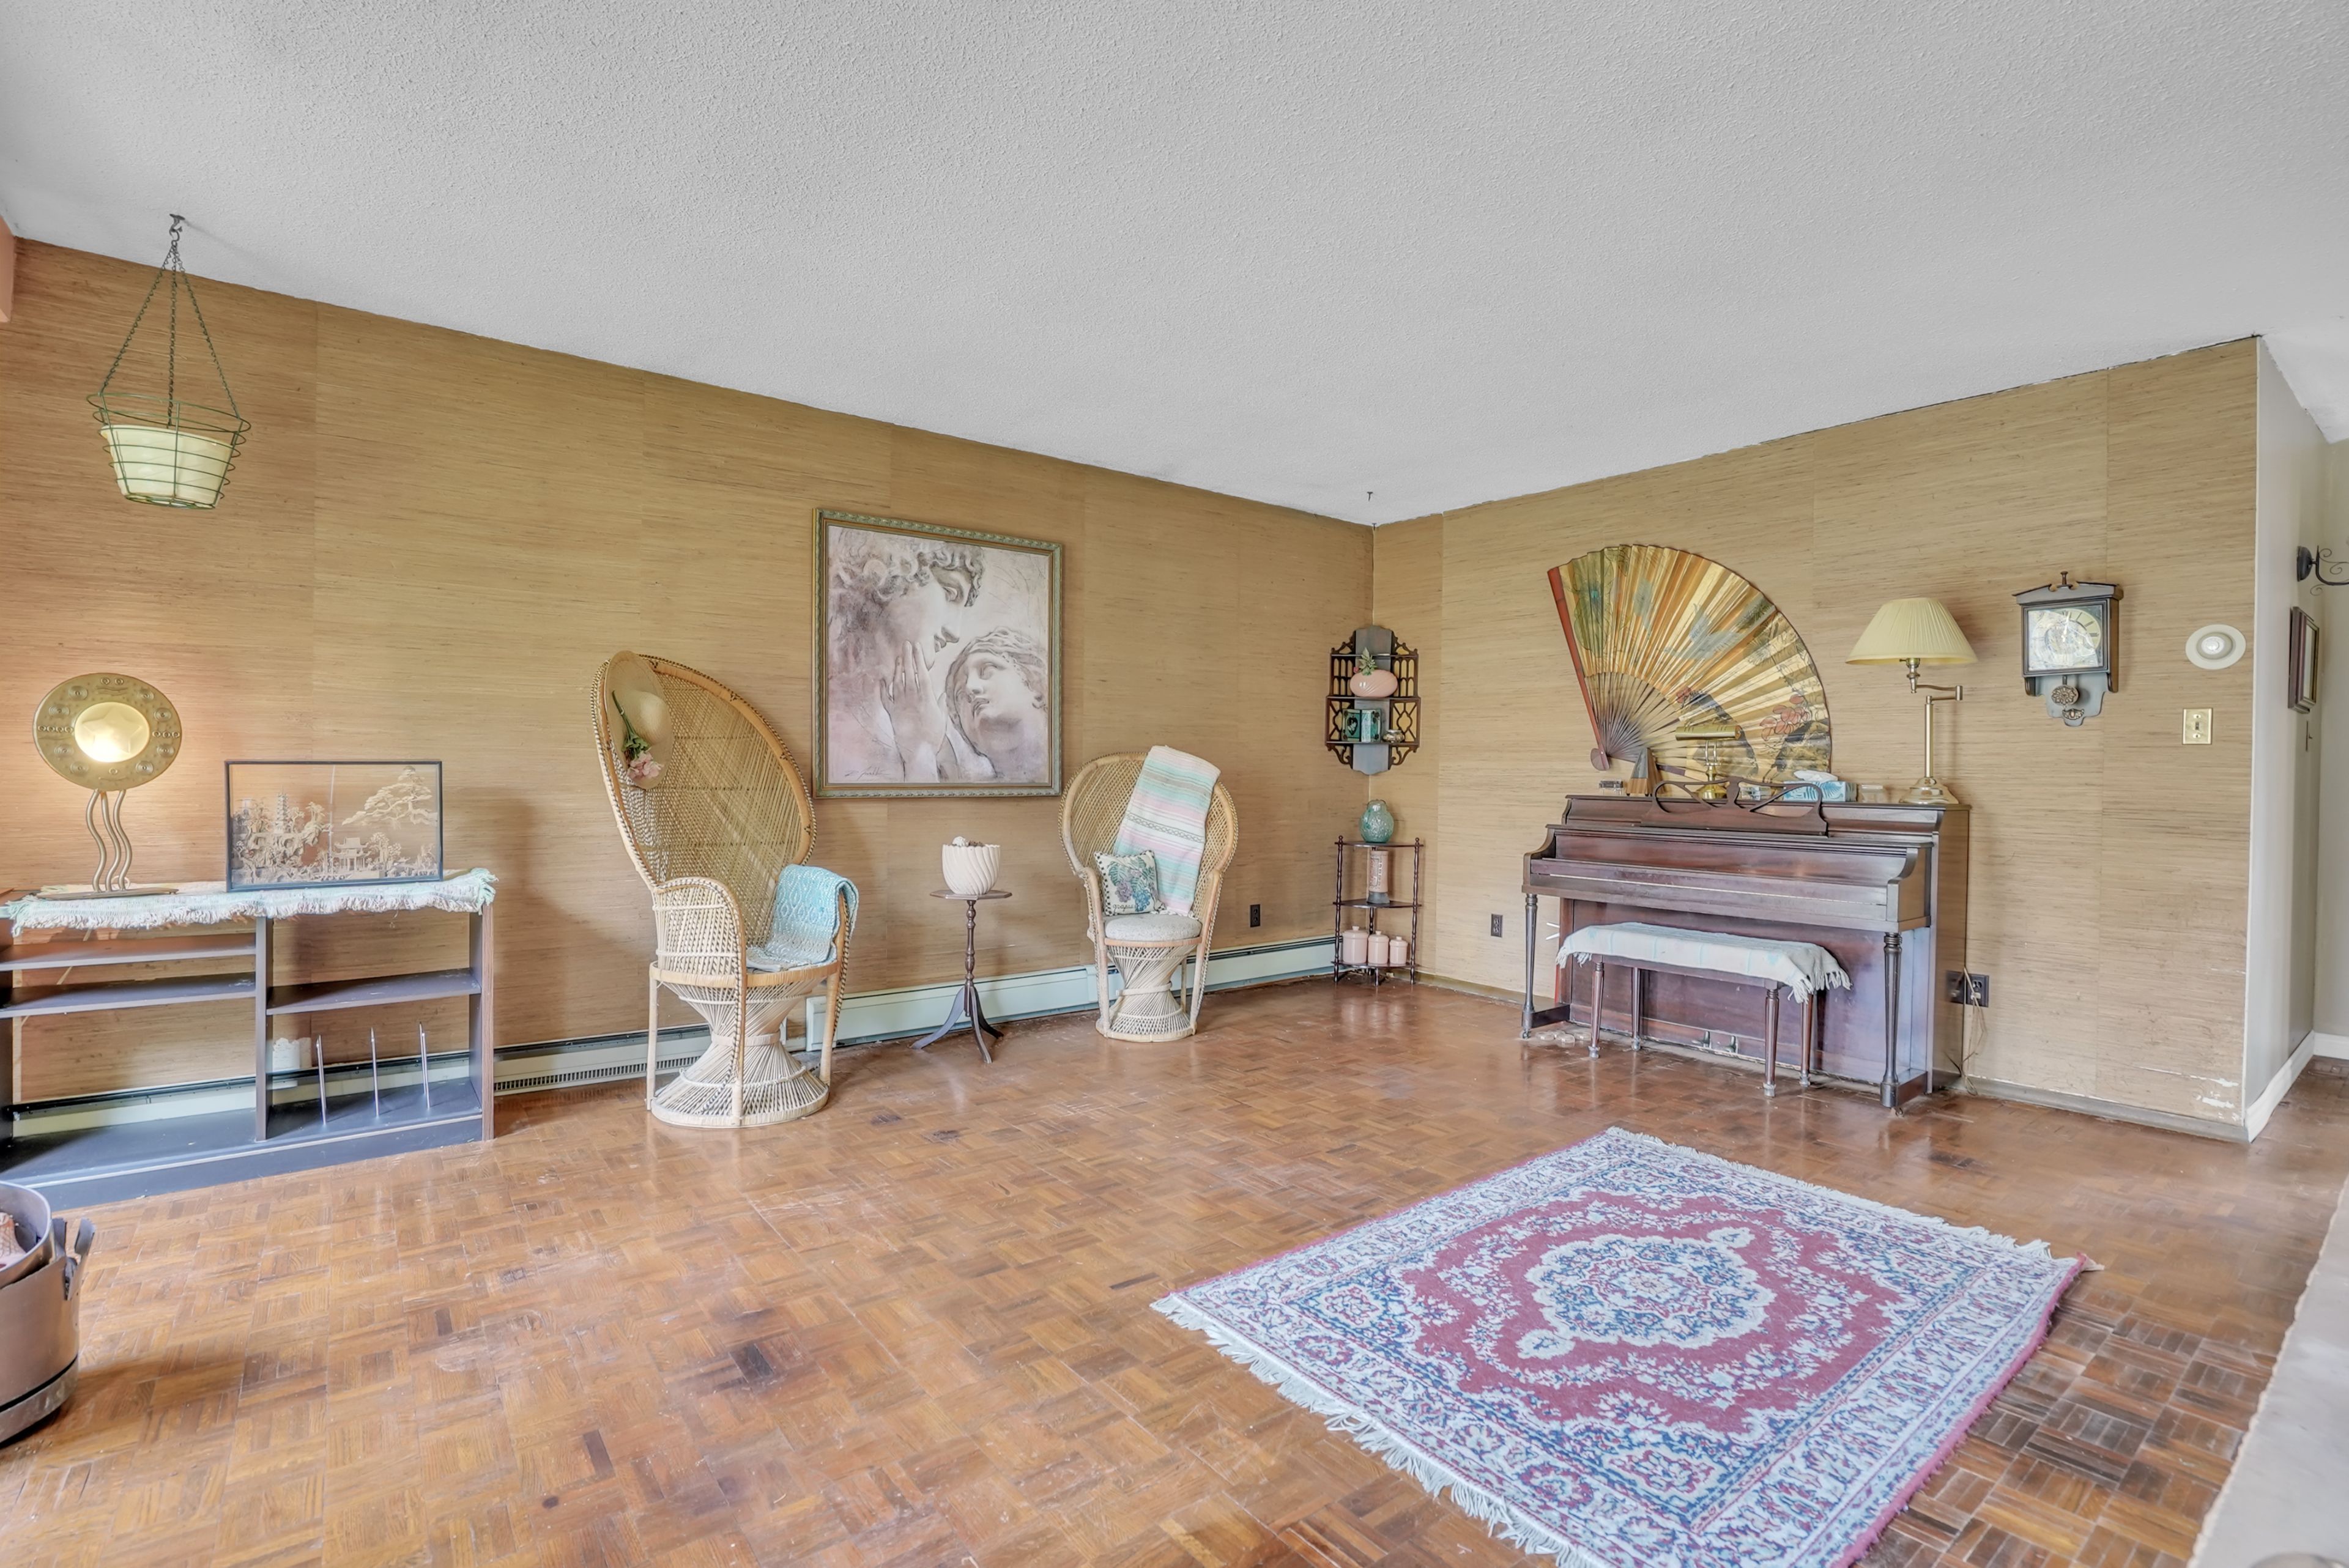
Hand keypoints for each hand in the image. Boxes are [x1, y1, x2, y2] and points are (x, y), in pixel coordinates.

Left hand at [881, 642, 945, 778]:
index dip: (919, 658)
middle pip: (909, 673)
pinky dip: (883, 688)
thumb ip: (940, 704)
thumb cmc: (933, 736)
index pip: (923, 673)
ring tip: (899, 657)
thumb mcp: (941, 719)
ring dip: (898, 668)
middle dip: (908, 657)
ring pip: (898, 681)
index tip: (917, 647)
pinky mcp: (892, 712)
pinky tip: (882, 679)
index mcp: (927, 698)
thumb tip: (940, 693)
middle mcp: (913, 697)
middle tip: (905, 644)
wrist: (918, 750)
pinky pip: (886, 697)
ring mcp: (901, 704)